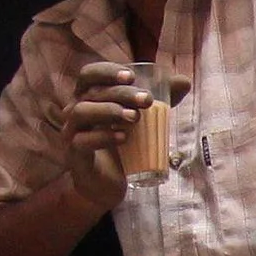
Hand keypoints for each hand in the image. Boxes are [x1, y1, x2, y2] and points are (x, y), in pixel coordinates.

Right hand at [62, 60, 158, 206]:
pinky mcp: (74, 155)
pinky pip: (82, 141)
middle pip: (92, 92)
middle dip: (121, 92)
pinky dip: (103, 136)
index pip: (89, 74)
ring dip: (109, 110)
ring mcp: (71, 133)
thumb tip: (184, 81)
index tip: (132, 76)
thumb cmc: (123, 146)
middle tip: (147, 100)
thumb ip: (161, 100)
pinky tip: (124, 137)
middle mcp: (75, 111)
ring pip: (81, 112)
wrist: (108, 184)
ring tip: (134, 117)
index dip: (107, 71)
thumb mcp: (144, 119)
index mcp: (88, 98)